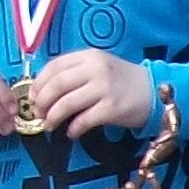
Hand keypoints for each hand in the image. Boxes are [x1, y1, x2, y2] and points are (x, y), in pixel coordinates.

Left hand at [25, 49, 157, 137]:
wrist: (156, 91)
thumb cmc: (123, 82)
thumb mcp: (99, 67)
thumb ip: (75, 73)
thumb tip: (44, 92)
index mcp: (89, 56)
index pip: (54, 66)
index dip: (38, 83)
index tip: (32, 97)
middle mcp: (96, 69)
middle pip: (56, 85)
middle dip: (42, 102)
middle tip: (38, 113)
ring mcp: (104, 88)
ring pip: (66, 103)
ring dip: (53, 117)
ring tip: (50, 125)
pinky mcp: (112, 108)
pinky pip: (84, 120)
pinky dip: (73, 129)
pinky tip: (71, 132)